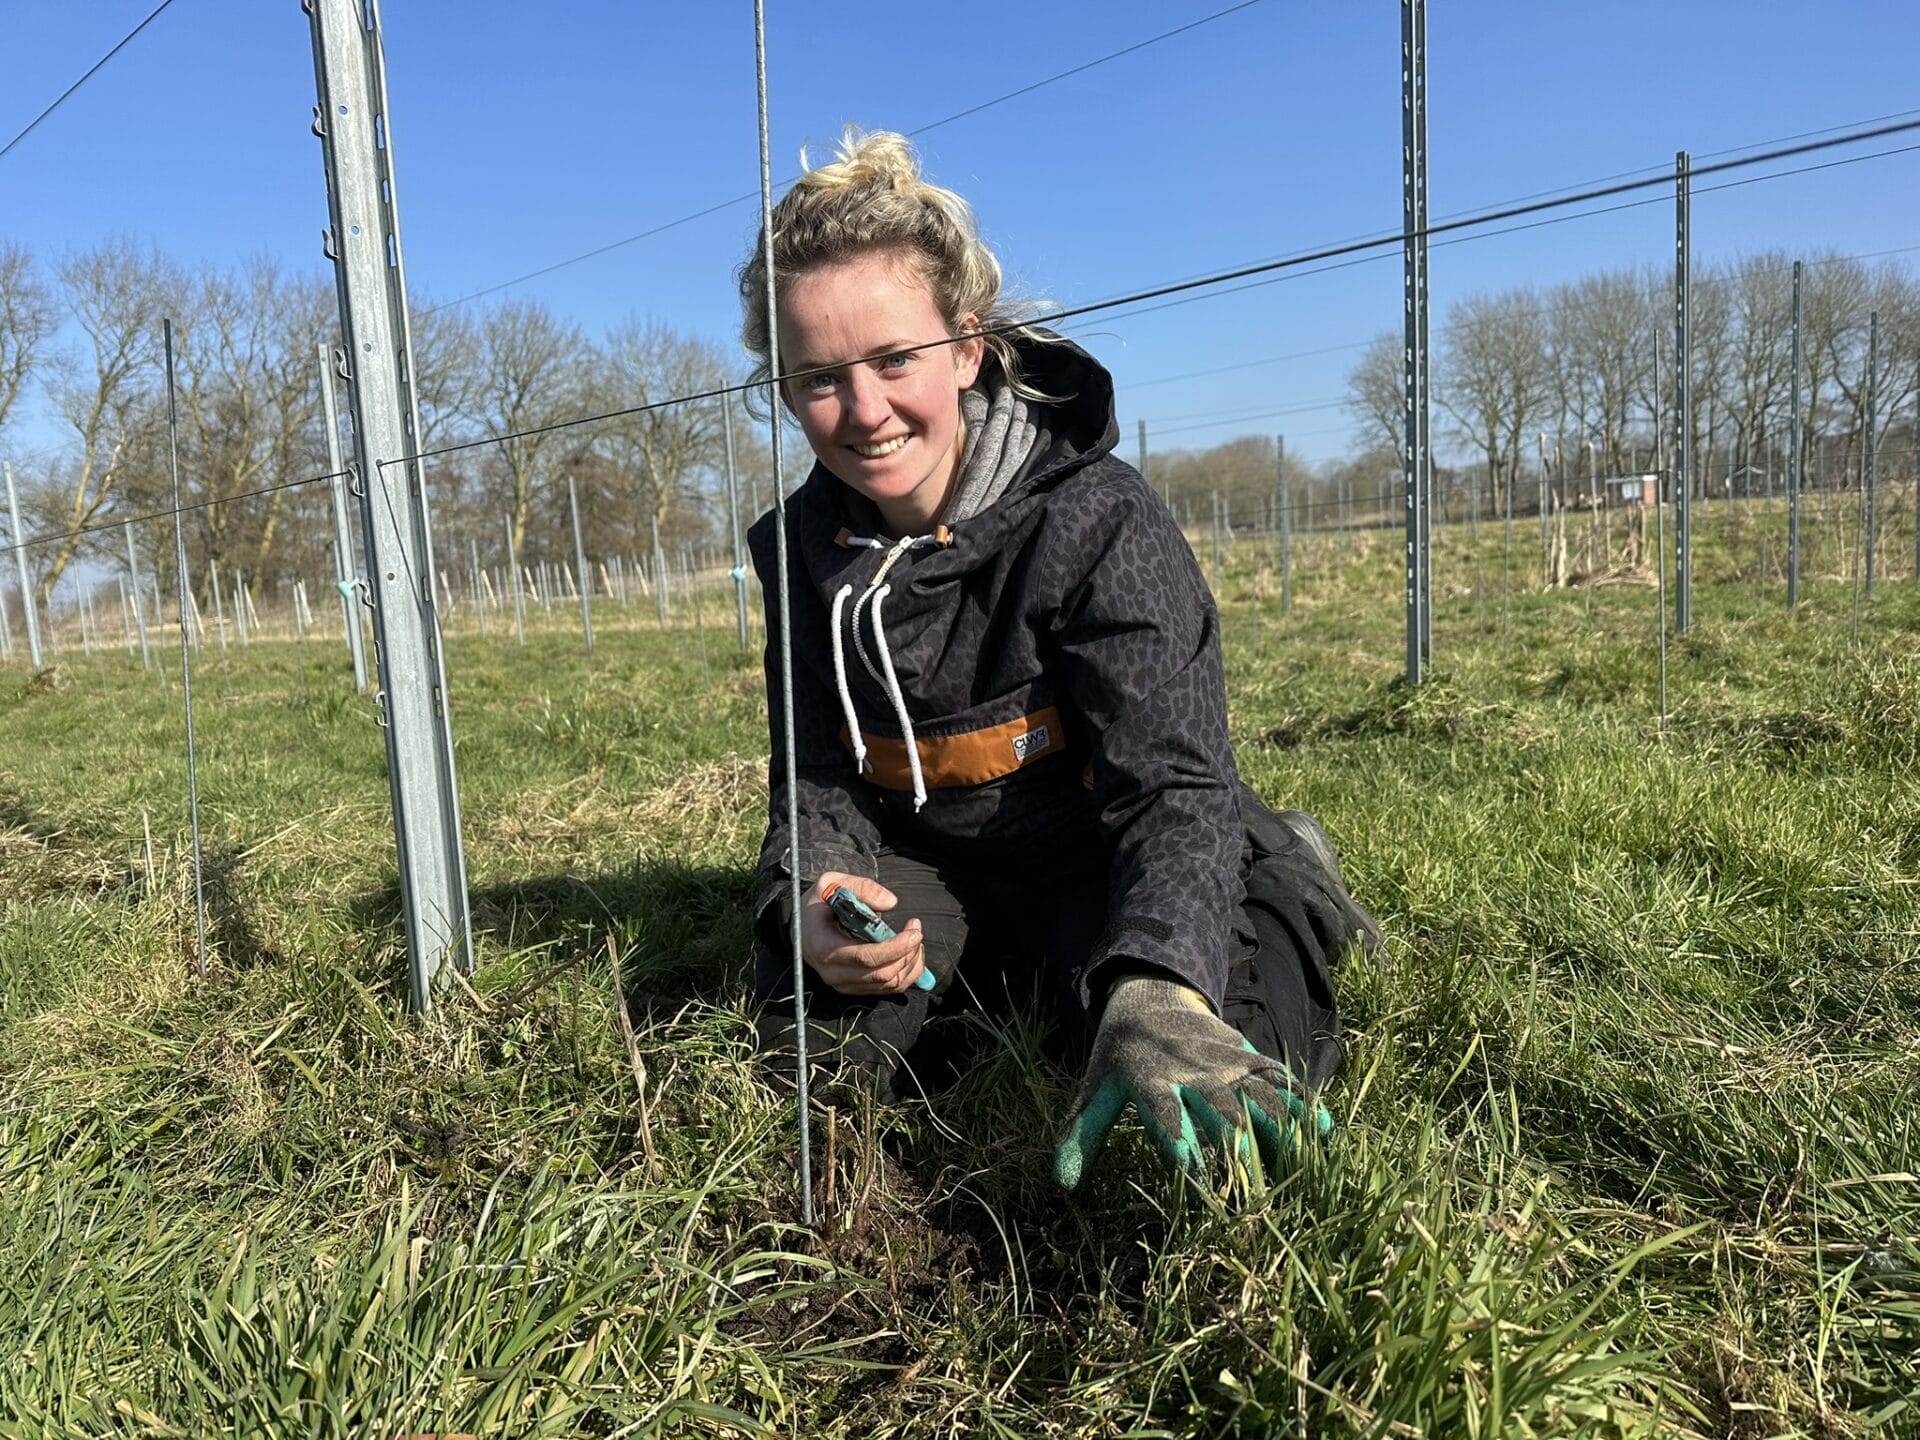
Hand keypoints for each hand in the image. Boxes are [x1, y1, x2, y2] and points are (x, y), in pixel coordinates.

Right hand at [800, 872, 926, 995]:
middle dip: (908, 952)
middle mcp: (832, 972)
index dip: (895, 947)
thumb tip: (890, 902)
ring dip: (910, 962)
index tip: (914, 931)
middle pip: (882, 974)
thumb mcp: (832, 883)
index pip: (865, 957)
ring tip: (913, 939)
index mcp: (823, 946)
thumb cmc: (817, 904)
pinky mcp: (854, 988)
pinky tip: (908, 952)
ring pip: (889, 984)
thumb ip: (861, 887)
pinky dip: (907, 972)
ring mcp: (843, 984)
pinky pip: (889, 988)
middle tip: (915, 930)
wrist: (802, 927)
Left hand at [1053, 972, 1330, 1189]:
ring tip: (1303, 1164)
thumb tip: (1061, 1184)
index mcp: (1147, 1078)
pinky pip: (1278, 1078)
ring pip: (1258, 1094)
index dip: (1176, 1136)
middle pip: (1220, 1108)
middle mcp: (1190, 1069)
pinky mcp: (1247, 1054)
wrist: (1150, 994)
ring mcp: (1224, 1060)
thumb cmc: (1119, 1055)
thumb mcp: (1094, 1089)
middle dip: (1238, 1144)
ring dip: (1282, 1128)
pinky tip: (1325, 1130)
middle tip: (1255, 1185)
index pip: (1162, 1111)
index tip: (1189, 1167)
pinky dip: (1302, 1102)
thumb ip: (1081, 1136)